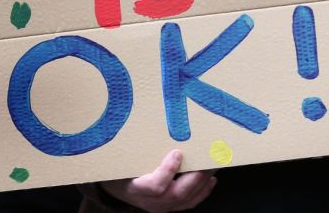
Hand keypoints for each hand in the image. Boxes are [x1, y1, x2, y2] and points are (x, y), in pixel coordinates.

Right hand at [99, 150, 216, 211]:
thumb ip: (135, 150)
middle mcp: (149, 202)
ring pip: (186, 200)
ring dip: (202, 183)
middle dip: (195, 177)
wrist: (116, 190)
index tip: (177, 152)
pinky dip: (202, 192)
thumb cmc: (118, 170)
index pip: (155, 185)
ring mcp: (161, 208)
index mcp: (135, 189)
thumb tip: (153, 124)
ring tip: (212, 166)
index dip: (168, 170)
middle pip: (176, 194)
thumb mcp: (122, 160)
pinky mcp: (169, 208)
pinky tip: (210, 179)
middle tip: (207, 159)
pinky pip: (189, 203)